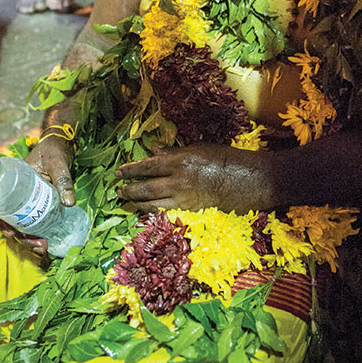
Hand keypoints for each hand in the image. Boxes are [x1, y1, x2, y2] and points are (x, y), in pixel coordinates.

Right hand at [0, 135, 75, 256]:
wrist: (62, 145)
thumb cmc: (55, 150)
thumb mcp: (58, 163)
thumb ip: (63, 180)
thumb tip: (69, 203)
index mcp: (12, 180)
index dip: (0, 221)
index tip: (10, 233)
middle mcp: (16, 193)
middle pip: (10, 219)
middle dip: (21, 236)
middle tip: (38, 244)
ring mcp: (26, 200)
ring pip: (21, 223)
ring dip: (29, 238)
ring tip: (43, 246)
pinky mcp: (37, 204)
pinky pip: (33, 221)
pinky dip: (37, 232)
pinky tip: (46, 240)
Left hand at [115, 143, 265, 213]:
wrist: (243, 179)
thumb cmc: (222, 159)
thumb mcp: (196, 149)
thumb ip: (172, 151)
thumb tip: (153, 148)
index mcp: (178, 162)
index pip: (147, 166)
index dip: (131, 169)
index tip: (119, 171)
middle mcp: (177, 181)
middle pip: (146, 188)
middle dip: (129, 189)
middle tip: (118, 190)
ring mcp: (183, 199)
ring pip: (152, 204)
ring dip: (137, 203)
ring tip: (128, 202)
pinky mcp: (189, 211)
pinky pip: (165, 214)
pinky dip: (152, 213)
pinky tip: (145, 212)